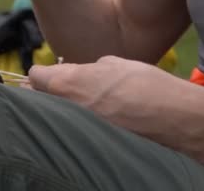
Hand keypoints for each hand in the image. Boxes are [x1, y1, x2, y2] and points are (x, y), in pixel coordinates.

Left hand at [28, 56, 184, 133]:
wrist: (169, 115)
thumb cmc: (142, 82)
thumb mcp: (112, 63)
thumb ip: (87, 69)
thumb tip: (83, 73)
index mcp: (65, 82)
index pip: (34, 76)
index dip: (42, 74)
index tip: (49, 74)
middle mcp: (63, 106)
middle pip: (37, 98)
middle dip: (42, 93)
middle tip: (56, 90)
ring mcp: (74, 125)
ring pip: (53, 114)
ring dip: (58, 109)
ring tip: (75, 104)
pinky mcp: (87, 140)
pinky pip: (71, 127)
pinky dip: (75, 122)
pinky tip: (89, 119)